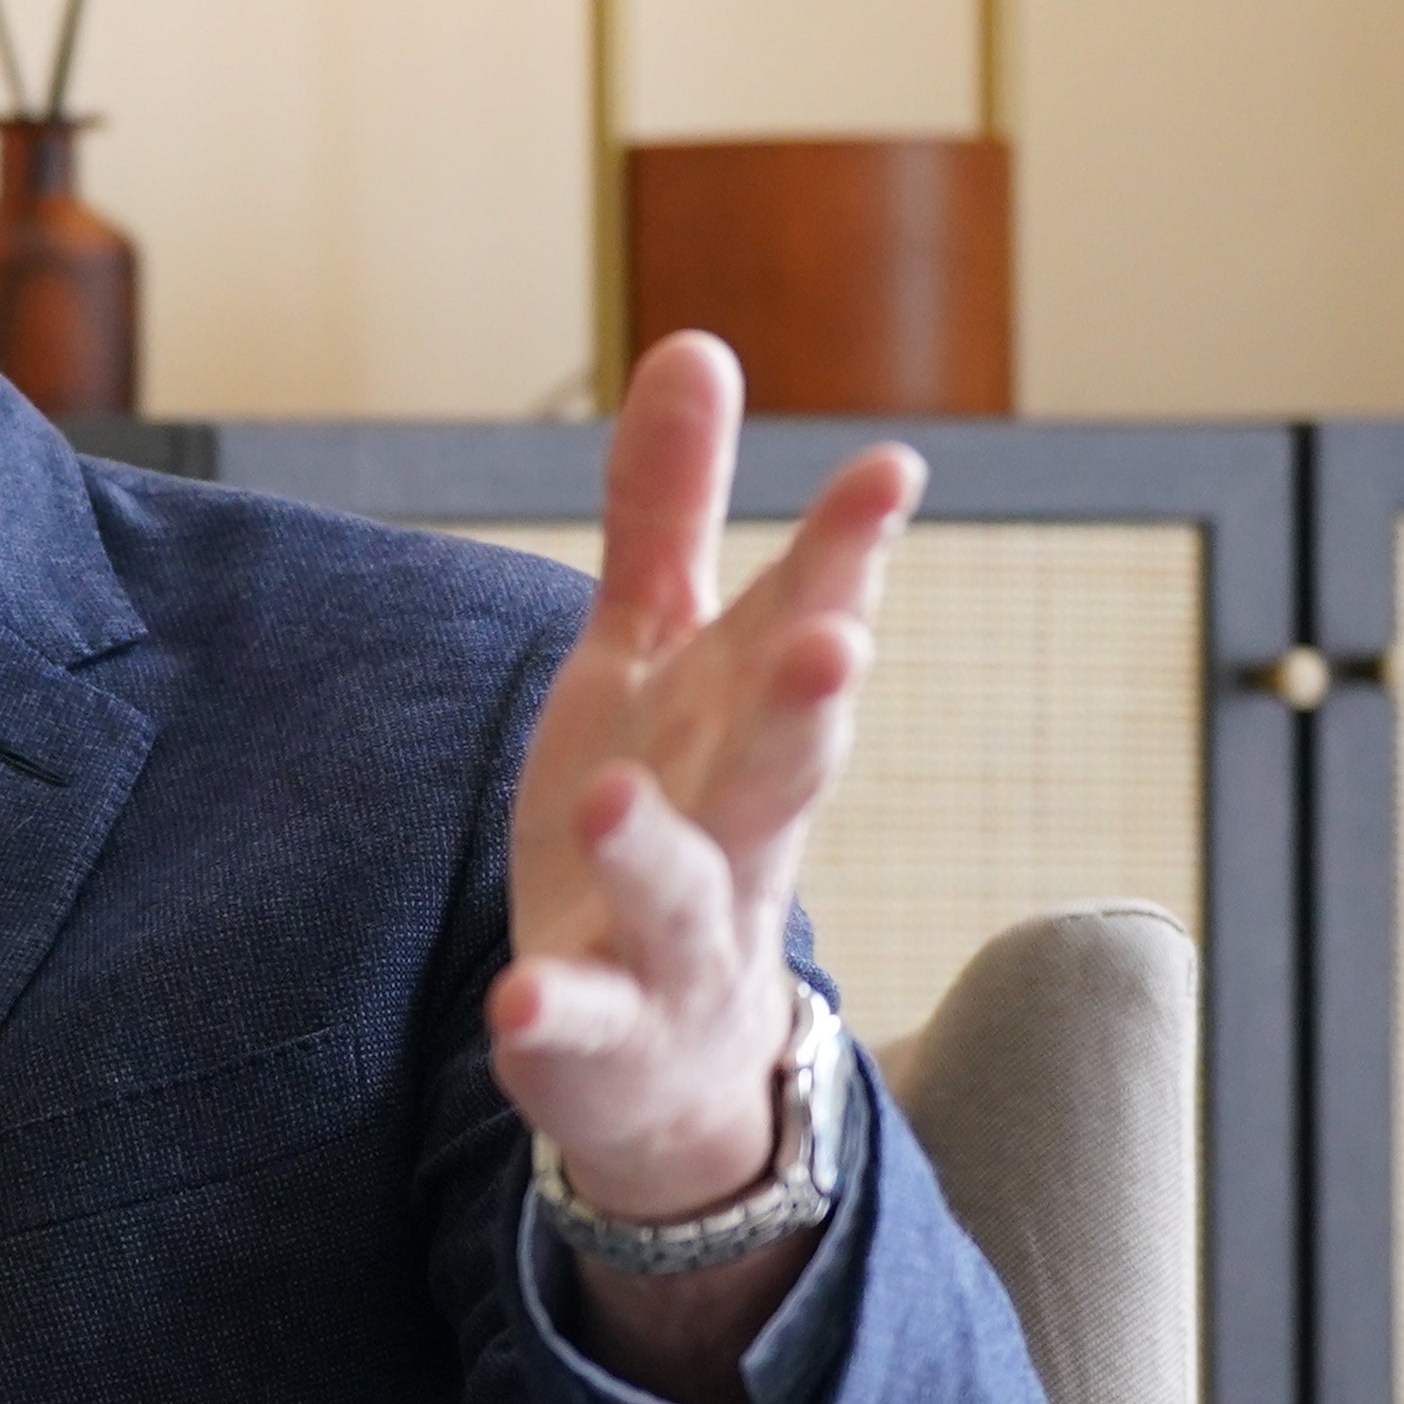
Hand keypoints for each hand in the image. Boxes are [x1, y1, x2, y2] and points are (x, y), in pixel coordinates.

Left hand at [496, 333, 916, 1241]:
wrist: (668, 1062)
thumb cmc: (665, 820)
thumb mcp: (652, 662)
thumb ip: (668, 516)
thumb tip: (696, 341)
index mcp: (741, 729)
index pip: (805, 627)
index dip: (846, 555)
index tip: (888, 469)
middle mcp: (734, 832)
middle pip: (784, 765)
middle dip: (808, 706)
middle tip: (835, 640)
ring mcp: (674, 941)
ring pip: (682, 893)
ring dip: (650, 848)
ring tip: (609, 799)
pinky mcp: (601, 1034)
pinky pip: (579, 1025)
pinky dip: (553, 1015)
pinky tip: (515, 1002)